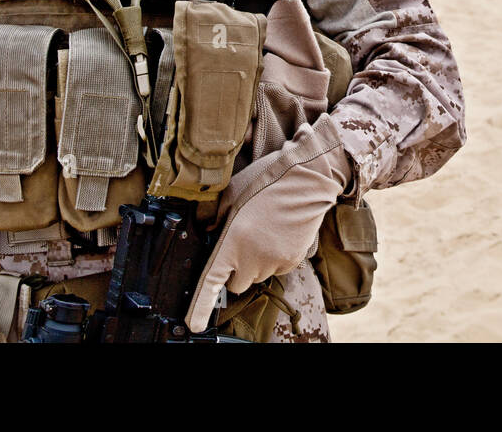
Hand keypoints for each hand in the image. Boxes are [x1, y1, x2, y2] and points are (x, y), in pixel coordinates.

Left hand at [186, 115, 351, 333]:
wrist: (307, 177)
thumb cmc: (266, 179)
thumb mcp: (231, 192)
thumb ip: (215, 217)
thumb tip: (208, 232)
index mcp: (232, 241)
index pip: (212, 282)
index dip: (200, 307)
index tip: (194, 325)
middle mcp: (252, 257)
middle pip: (237, 283)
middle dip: (236, 269)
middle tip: (242, 243)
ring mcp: (274, 261)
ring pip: (258, 276)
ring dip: (256, 263)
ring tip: (264, 231)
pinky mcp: (292, 260)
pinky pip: (276, 269)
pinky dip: (274, 258)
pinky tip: (278, 234)